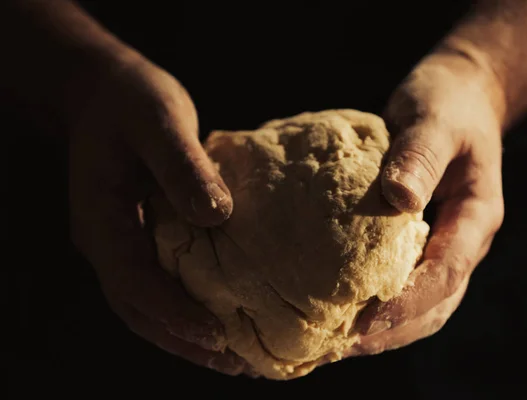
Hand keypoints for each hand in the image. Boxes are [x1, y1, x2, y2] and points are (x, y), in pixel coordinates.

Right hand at [69, 55, 247, 373]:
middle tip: (233, 363)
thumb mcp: (157, 120)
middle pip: (138, 309)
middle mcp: (105, 241)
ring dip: (185, 334)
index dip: (173, 313)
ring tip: (233, 357)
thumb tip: (217, 215)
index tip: (216, 336)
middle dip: (183, 341)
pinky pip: (160, 282)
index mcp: (101, 218)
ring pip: (147, 304)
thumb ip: (181, 165)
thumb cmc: (131, 101)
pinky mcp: (140, 237)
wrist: (106, 93)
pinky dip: (188, 306)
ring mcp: (120, 243)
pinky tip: (222, 314)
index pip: (132, 282)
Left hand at [353, 51, 505, 353]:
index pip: (447, 272)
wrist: (456, 98)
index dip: (410, 301)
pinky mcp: (416, 239)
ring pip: (421, 302)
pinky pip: (401, 280)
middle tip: (342, 345)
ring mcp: (440, 242)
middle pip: (436, 303)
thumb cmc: (448, 105)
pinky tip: (339, 308)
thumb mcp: (436, 120)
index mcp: (475, 216)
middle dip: (393, 330)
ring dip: (383, 327)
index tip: (367, 320)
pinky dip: (374, 301)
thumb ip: (420, 155)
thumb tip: (397, 199)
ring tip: (335, 342)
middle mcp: (460, 239)